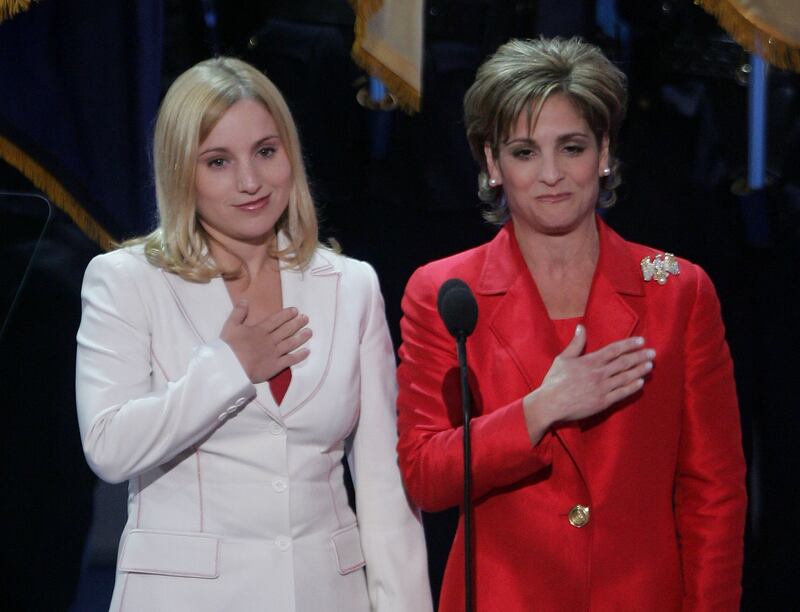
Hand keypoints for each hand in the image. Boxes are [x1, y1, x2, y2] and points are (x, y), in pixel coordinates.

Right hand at [220, 300, 311, 382]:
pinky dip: (300, 356)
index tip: (296, 310)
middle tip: (306, 318)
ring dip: (301, 337)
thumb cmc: (228, 347)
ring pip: (291, 343)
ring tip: (309, 332)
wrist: (229, 367)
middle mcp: (270, 340)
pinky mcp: (275, 366)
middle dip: (297, 323)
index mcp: (259, 330)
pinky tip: (307, 352)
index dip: (287, 314)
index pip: (276, 320)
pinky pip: (290, 360)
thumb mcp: (230, 326)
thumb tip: (245, 300)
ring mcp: (274, 353)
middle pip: (286, 330)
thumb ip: (238, 313)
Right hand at [523, 324, 653, 442]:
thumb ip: (575, 343)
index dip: (629, 345)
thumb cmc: (554, 381)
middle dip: (640, 357)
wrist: (550, 404)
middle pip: (624, 363)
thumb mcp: (563, 359)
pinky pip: (622, 393)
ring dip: (639, 370)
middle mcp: (599, 373)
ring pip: (625, 377)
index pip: (614, 350)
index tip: (641, 341)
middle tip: (653, 353)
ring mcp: (602, 388)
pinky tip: (641, 383)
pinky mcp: (603, 402)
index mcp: (589, 361)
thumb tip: (581, 327)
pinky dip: (632, 387)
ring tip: (650, 365)